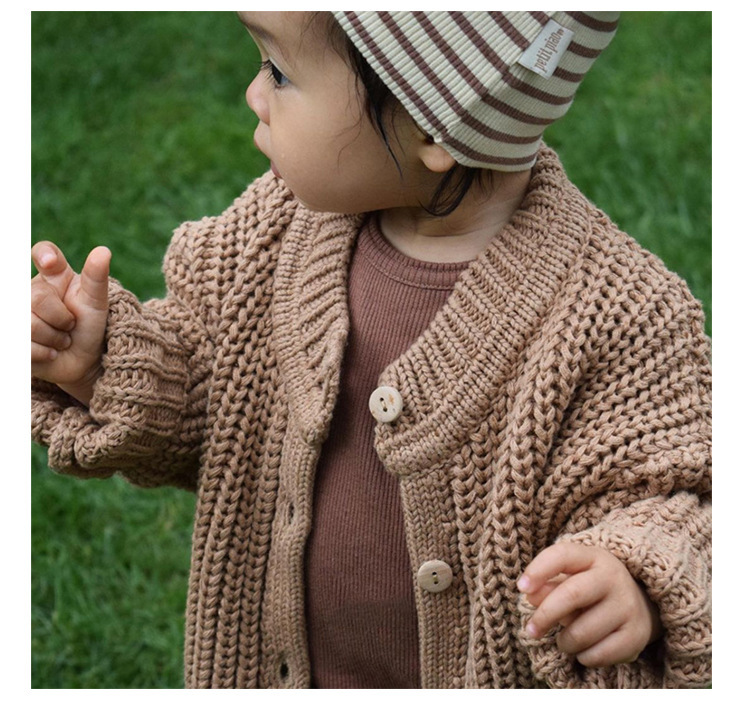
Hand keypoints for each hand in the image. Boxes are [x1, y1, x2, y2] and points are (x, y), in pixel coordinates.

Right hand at [31, 241, 110, 404]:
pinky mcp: (13, 337)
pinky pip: (23, 345)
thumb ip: (96, 277)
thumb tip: (103, 251)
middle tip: (71, 325)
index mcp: (54, 275)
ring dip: (55, 338)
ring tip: (62, 340)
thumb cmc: (89, 325)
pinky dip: (44, 353)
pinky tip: (51, 352)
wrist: (84, 358)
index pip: (45, 252)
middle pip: (37, 297)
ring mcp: (17, 313)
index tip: (50, 262)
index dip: (44, 254)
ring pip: (28, 324)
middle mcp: (31, 290)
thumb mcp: (96, 302)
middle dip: (62, 318)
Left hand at [518, 543, 661, 667]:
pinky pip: (600, 654)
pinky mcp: (636, 635)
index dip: (538, 570)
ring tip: (563, 641)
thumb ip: (547, 583)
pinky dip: (584, 657)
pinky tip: (583, 651)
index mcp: (593, 556)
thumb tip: (530, 594)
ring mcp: (628, 606)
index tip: (521, 588)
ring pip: (583, 631)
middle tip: (531, 630)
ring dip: (564, 642)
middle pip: (571, 595)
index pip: (562, 556)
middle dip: (545, 615)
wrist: (640, 602)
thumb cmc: (590, 587)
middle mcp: (614, 577)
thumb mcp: (570, 577)